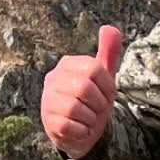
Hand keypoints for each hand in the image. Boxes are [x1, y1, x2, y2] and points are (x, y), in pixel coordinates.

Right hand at [40, 24, 123, 159]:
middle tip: (97, 109)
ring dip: (91, 119)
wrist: (82, 131)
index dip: (107, 86)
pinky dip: (82, 132)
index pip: (95, 69)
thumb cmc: (93, 101)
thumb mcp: (104, 78)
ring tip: (88, 119)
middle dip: (99, 103)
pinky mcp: (48, 122)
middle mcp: (53, 79)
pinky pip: (70, 127)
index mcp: (68, 65)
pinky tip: (81, 129)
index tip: (106, 94)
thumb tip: (111, 28)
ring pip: (76, 108)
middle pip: (85, 88)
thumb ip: (108, 54)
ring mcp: (48, 100)